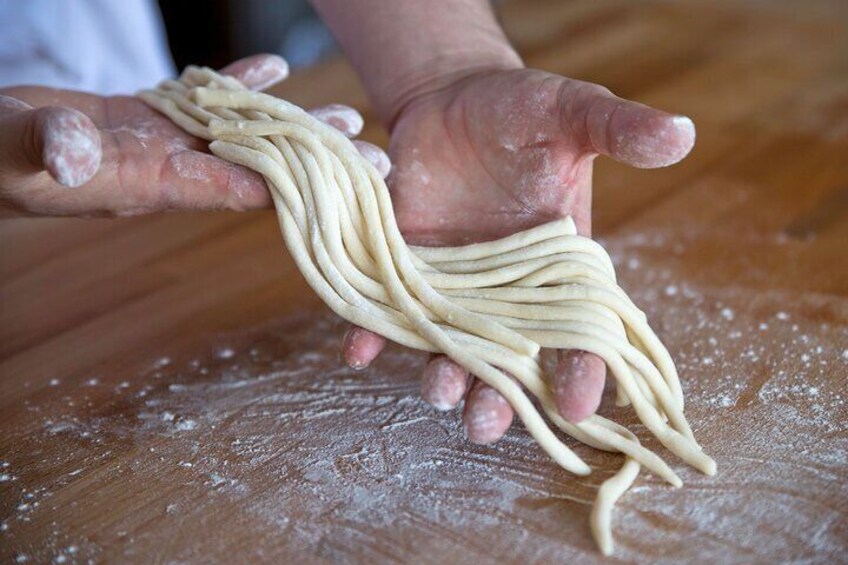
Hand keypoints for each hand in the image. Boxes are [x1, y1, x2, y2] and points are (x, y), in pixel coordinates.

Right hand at [0, 54, 388, 216]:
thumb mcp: (18, 147)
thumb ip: (46, 146)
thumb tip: (71, 155)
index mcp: (153, 181)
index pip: (240, 184)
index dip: (299, 184)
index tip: (352, 184)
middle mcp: (169, 167)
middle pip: (259, 161)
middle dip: (316, 159)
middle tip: (376, 154)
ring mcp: (160, 142)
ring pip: (242, 132)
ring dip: (292, 123)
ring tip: (344, 117)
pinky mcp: (144, 118)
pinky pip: (205, 102)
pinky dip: (239, 85)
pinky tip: (273, 70)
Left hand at [341, 68, 695, 442]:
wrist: (450, 100)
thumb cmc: (519, 110)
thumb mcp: (570, 112)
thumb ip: (618, 127)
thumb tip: (681, 133)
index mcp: (558, 266)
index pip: (578, 329)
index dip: (582, 370)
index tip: (577, 406)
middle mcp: (506, 290)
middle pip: (510, 358)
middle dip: (499, 396)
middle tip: (485, 425)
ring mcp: (453, 286)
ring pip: (451, 347)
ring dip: (442, 377)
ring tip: (437, 391)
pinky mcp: (405, 270)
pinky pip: (388, 311)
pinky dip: (372, 333)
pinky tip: (360, 351)